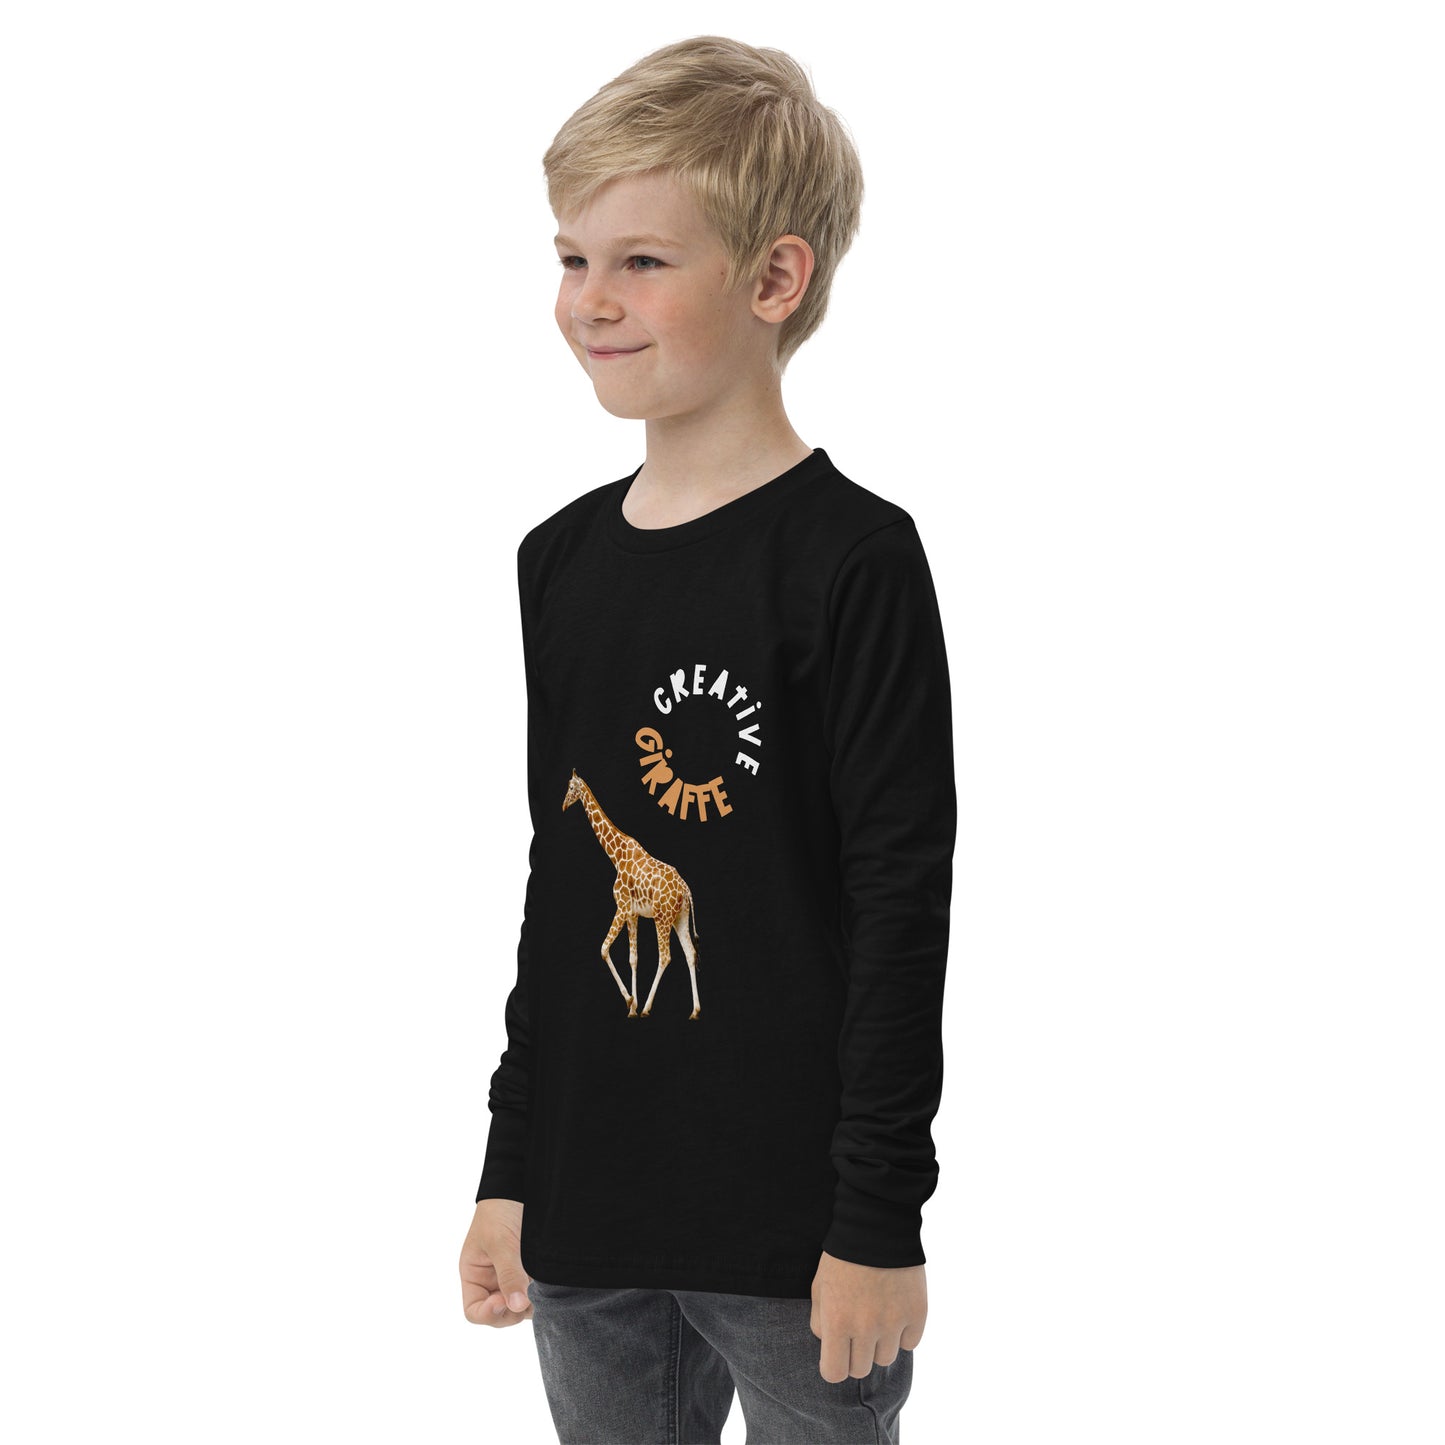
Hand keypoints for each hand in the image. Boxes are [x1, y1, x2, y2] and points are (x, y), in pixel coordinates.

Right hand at [460, 1197, 533, 1326]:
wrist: (520, 1186)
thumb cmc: (500, 1210)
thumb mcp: (500, 1242)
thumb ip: (508, 1274)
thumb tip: (516, 1306)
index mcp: (474, 1275)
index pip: (474, 1311)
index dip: (487, 1314)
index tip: (503, 1302)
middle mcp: (492, 1281)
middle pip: (499, 1315)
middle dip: (512, 1312)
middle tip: (526, 1296)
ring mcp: (513, 1278)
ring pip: (519, 1307)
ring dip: (529, 1304)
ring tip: (538, 1286)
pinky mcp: (531, 1273)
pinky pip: (534, 1293)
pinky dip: (540, 1294)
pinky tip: (546, 1283)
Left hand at [809, 1250, 925, 1381]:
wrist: (876, 1225)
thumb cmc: (842, 1256)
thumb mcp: (819, 1286)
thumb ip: (820, 1322)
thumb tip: (829, 1346)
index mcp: (837, 1321)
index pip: (834, 1373)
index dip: (833, 1366)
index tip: (836, 1355)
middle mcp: (865, 1327)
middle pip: (860, 1370)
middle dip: (855, 1354)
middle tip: (856, 1331)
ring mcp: (894, 1322)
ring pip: (886, 1358)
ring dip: (880, 1344)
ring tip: (876, 1317)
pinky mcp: (917, 1314)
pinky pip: (910, 1343)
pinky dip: (903, 1333)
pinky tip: (895, 1311)